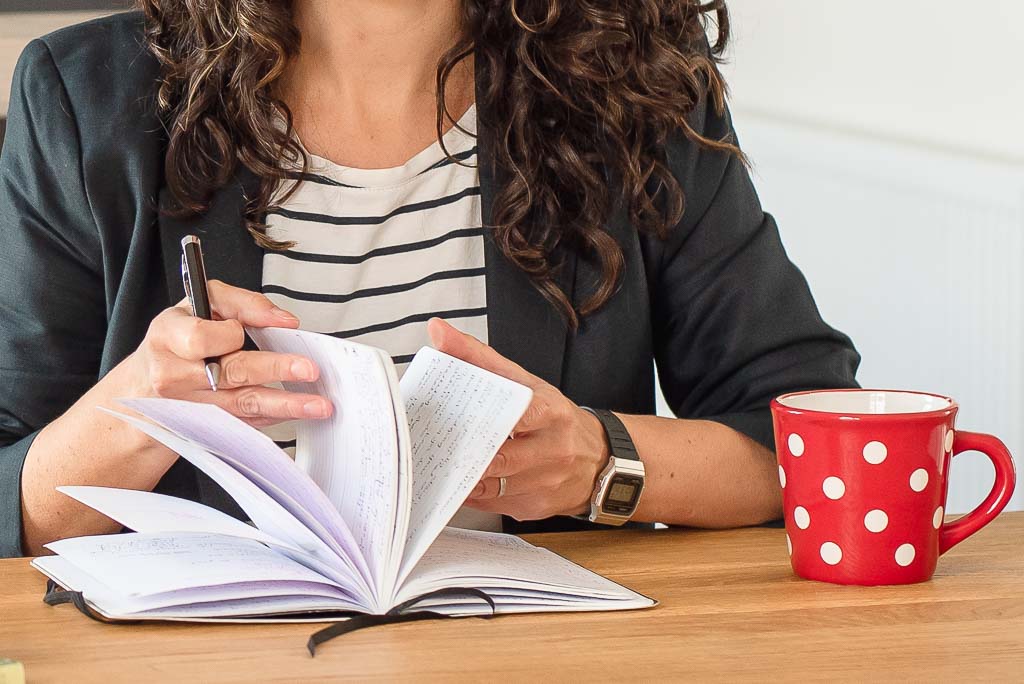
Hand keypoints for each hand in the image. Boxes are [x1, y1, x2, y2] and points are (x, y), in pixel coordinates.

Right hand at [125, 280, 332, 425]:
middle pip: (231, 373)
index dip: (226, 334)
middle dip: (274, 371)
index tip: (239, 330)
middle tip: (308, 369)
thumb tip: (283, 320)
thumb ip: (243, 303)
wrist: (147, 381)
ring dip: (284, 405)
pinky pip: (244, 422)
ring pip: (242, 405)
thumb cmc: (178, 336)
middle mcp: (175, 375)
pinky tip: (295, 412)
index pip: (202, 338)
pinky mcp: (207, 425)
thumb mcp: (202, 303)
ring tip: (316, 404)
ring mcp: (191, 405)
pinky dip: (272, 417)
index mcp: (168, 337)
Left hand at [427, 318, 609, 519]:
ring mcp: (545, 482)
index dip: (483, 421)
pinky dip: (473, 495)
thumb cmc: (556, 419)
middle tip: (434, 448)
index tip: (454, 420)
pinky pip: (493, 504)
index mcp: (550, 412)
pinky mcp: (536, 507)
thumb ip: (480, 357)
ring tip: (439, 465)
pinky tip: (460, 483)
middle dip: (465, 455)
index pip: (514, 416)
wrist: (600, 460)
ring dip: (463, 478)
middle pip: (498, 459)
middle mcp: (553, 449)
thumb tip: (439, 331)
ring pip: (491, 486)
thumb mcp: (526, 382)